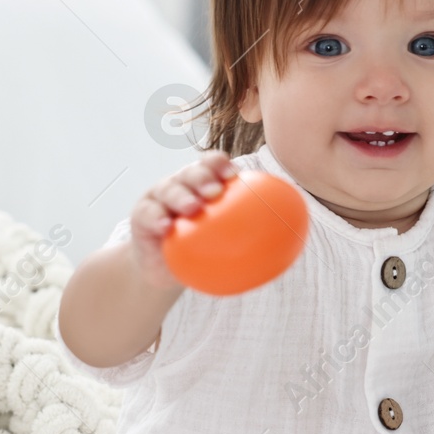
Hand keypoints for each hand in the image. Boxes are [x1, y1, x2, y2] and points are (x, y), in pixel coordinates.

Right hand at [127, 151, 237, 289]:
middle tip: (216, 192)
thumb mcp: (223, 242)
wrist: (162, 268)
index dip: (222, 165)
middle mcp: (181, 185)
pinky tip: (167, 227)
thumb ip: (249, 237)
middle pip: (191, 173)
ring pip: (169, 189)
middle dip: (204, 177)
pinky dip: (157, 219)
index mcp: (202, 185)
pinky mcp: (141, 216)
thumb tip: (292, 247)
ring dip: (182, 196)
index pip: (212, 166)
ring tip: (192, 208)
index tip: (234, 176)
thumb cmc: (198, 251)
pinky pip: (149, 215)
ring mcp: (159, 198)